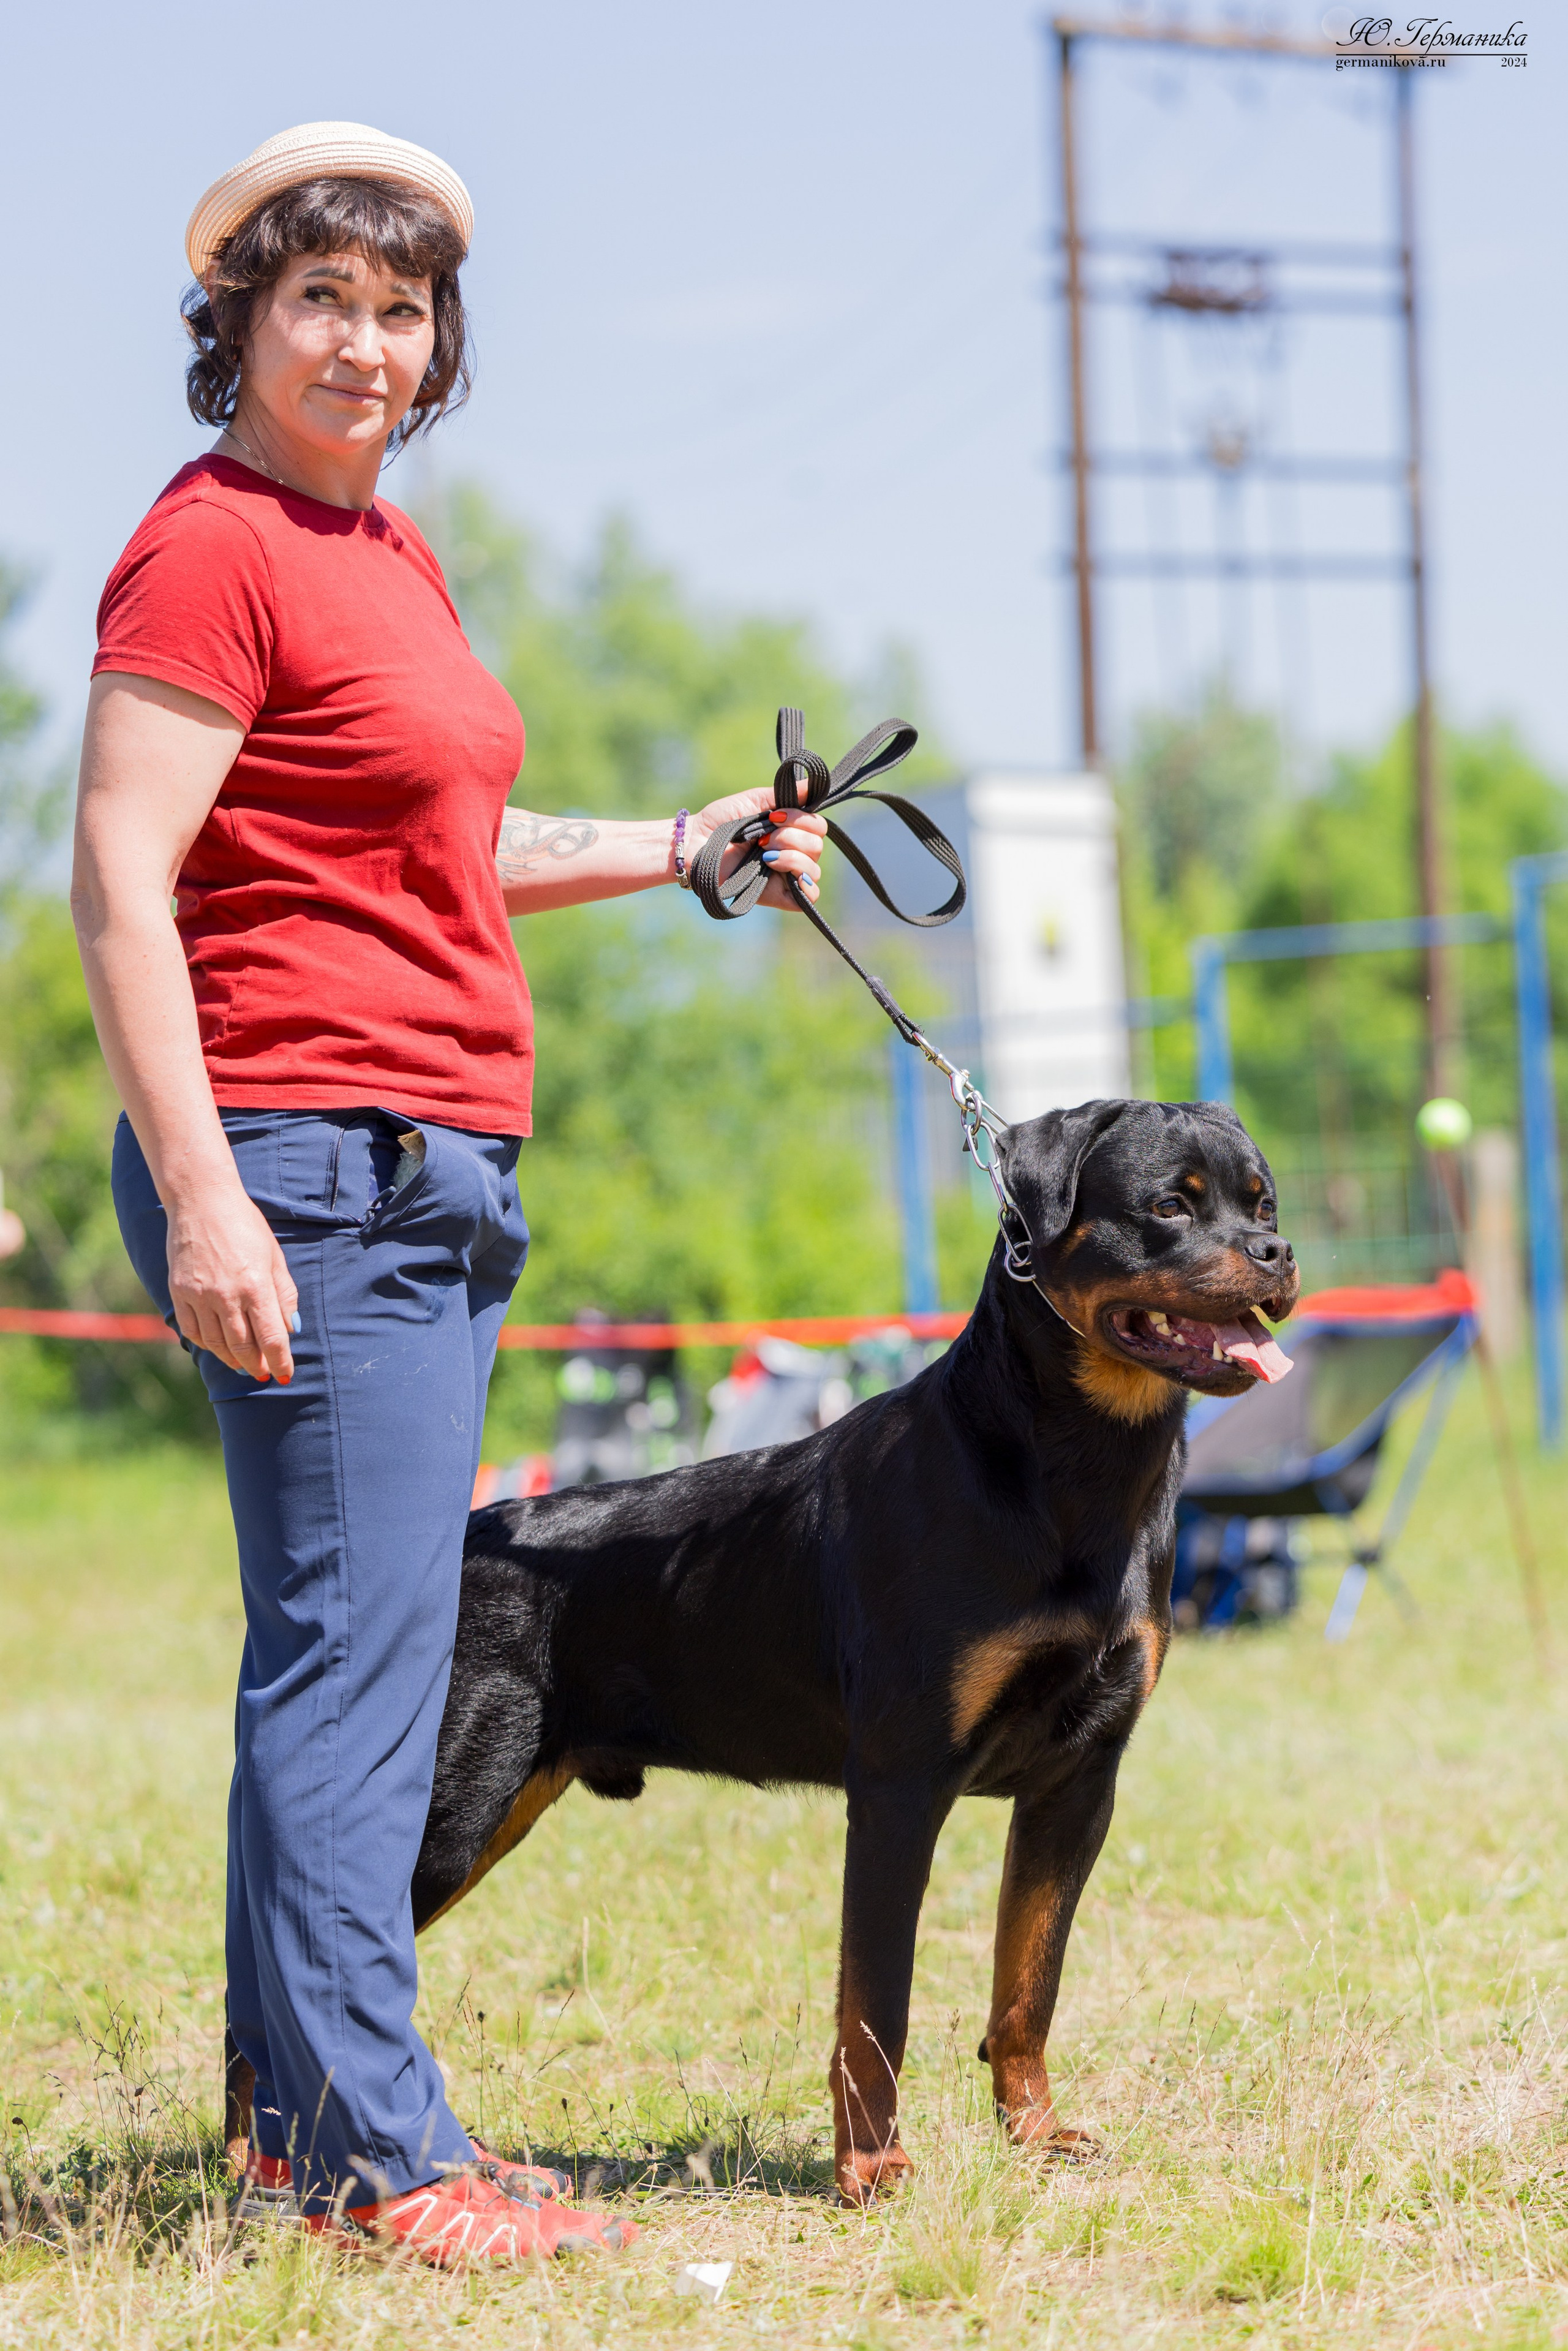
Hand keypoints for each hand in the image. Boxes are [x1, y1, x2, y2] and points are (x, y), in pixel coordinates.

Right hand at [165, 1183, 297, 1382]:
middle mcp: (226, 1295)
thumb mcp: (274, 1257)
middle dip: (256, 1365)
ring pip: (216, 1344)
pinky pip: (192, 1331)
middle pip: (243, 1347)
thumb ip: (284, 1294)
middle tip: (264, 1373)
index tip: (284, 1374)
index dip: (279, 1361)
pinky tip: (217, 1346)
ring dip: (232, 1360)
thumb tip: (290, 1329)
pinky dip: (206, 1344)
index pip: (271, 1338)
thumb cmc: (245, 1226)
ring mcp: (199, 1295)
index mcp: (255, 1285)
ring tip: (243, 1365)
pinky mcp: (179, 1292)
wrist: (202, 1201)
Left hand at [690, 780, 826, 910]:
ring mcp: (787, 876)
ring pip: (814, 869)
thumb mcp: (755, 800)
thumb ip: (787, 793)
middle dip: (791, 837)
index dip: (802, 819)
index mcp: (790, 831)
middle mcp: (793, 853)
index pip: (818, 827)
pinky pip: (810, 896)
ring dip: (790, 856)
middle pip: (817, 846)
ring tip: (763, 854)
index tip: (775, 816)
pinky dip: (801, 883)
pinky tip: (776, 869)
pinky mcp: (780, 896)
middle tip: (763, 839)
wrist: (696, 844)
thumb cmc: (721, 821)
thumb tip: (815, 783)